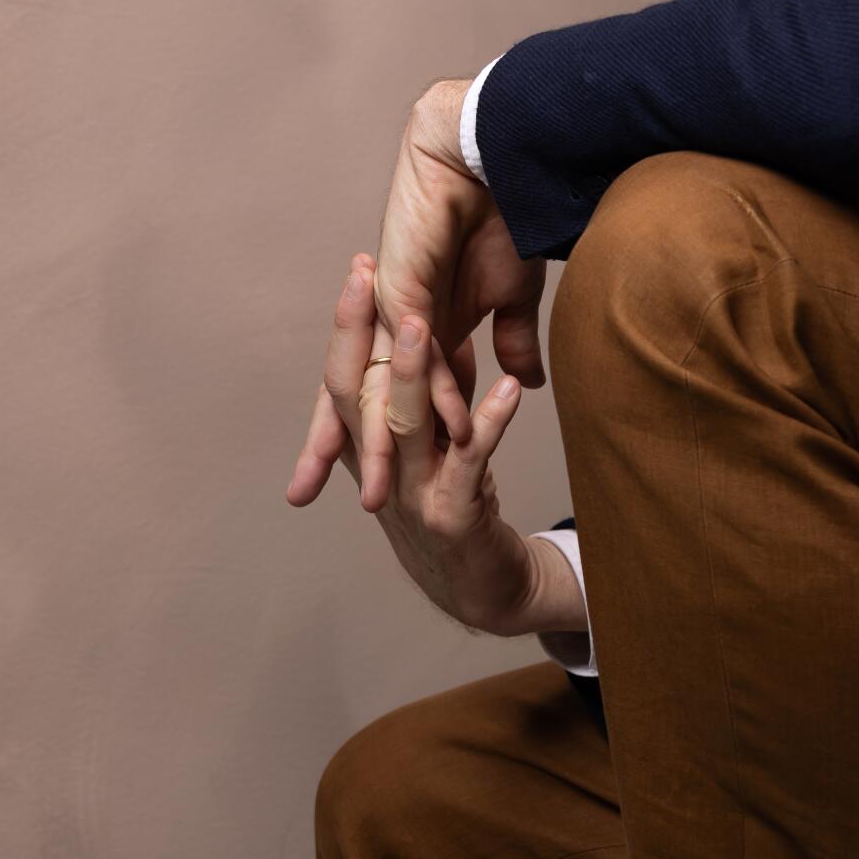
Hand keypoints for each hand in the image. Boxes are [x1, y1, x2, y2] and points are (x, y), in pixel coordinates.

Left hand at [286, 78, 546, 512]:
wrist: (488, 160)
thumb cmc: (500, 217)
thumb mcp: (512, 296)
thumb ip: (511, 341)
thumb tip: (525, 382)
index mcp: (418, 329)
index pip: (394, 395)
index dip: (390, 440)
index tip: (389, 487)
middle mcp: (395, 325)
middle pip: (365, 402)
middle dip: (355, 458)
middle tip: (360, 508)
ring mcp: (392, 310)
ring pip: (377, 390)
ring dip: (384, 446)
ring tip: (382, 496)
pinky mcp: (402, 291)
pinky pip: (417, 355)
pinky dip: (436, 394)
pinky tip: (449, 431)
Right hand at [298, 252, 552, 636]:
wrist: (484, 592)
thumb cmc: (463, 510)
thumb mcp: (440, 447)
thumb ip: (433, 399)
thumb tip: (439, 337)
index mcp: (372, 448)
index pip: (347, 375)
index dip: (350, 323)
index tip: (359, 266)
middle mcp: (380, 470)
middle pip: (358, 390)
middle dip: (362, 329)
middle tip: (367, 271)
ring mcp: (413, 495)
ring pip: (403, 424)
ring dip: (413, 372)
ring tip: (420, 322)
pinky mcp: (454, 516)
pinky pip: (470, 461)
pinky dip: (490, 421)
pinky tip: (512, 388)